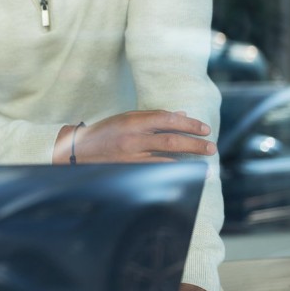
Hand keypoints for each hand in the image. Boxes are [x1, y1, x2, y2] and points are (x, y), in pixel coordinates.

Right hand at [55, 110, 215, 163]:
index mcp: (133, 121)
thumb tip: (182, 115)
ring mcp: (131, 157)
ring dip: (188, 162)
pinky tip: (184, 175)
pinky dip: (172, 172)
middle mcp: (133, 139)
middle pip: (171, 140)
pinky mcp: (129, 171)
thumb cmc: (105, 132)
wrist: (77, 150)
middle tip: (211, 147)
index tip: (204, 129)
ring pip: (166, 160)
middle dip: (194, 144)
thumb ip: (154, 117)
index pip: (168, 120)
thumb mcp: (127, 118)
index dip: (189, 124)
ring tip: (205, 166)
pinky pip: (156, 172)